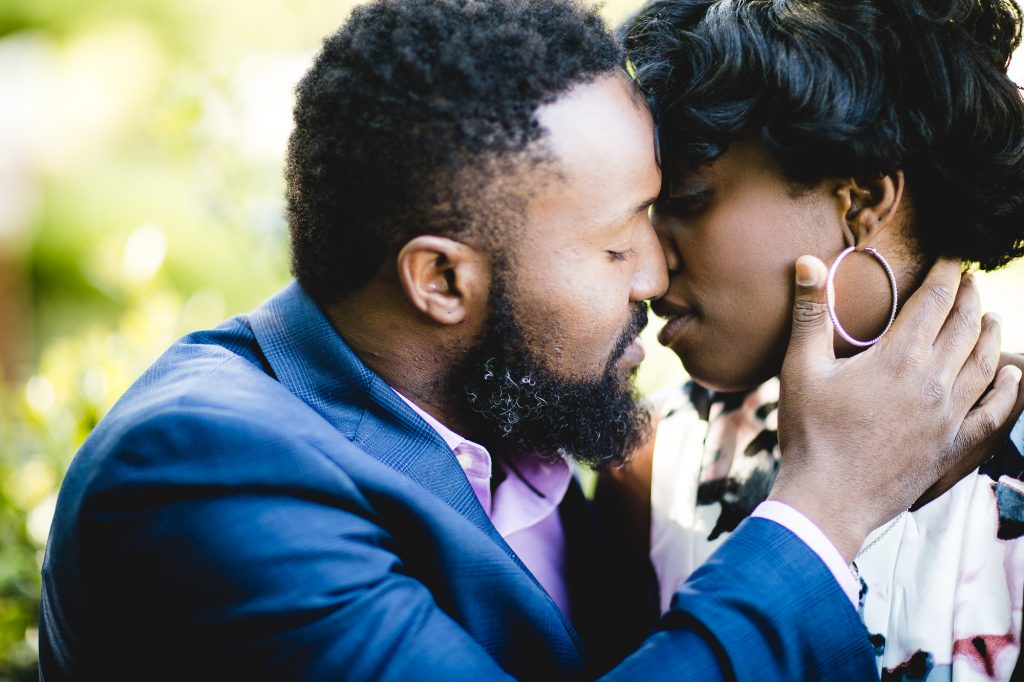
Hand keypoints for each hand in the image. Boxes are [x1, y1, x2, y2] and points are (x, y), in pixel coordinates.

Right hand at [770, 256, 1021, 561]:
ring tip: (989, 315)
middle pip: (964, 327)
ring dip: (990, 333)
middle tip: (968, 278)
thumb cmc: (809, 433)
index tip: (951, 254)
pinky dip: (1007, 389)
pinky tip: (1010, 374)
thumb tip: (807, 260)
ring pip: (984, 364)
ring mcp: (948, 417)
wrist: (828, 500)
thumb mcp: (800, 368)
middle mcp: (933, 383)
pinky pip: (994, 413)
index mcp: (899, 359)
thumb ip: (810, 313)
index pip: (934, 301)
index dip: (945, 272)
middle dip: (968, 296)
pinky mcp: (952, 446)